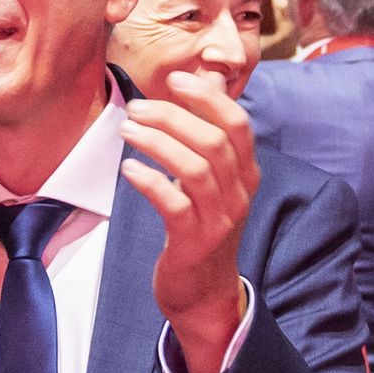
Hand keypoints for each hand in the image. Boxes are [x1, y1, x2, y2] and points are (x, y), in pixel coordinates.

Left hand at [124, 68, 258, 372]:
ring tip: (127, 130)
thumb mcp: (212, 183)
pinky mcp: (194, 242)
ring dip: (156, 142)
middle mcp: (239, 195)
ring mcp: (219, 220)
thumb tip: (206, 83)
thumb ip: (208, 138)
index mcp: (246, 174)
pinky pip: (173, 204)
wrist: (203, 292)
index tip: (175, 80)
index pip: (237, 125)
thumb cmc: (200, 228)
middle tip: (135, 107)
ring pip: (194, 169)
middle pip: (213, 141)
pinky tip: (128, 169)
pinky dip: (149, 181)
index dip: (208, 98)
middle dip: (172, 116)